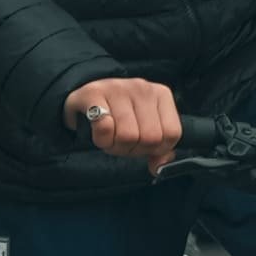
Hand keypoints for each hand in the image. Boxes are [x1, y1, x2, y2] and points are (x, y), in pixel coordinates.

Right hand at [68, 78, 185, 169]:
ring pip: (127, 136)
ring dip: (115, 146)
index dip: (155, 149)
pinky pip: (105, 127)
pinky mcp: (93, 93)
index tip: (141, 144)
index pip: (171, 134)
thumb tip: (158, 167)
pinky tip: (98, 132)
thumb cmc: (118, 116)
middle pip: (150, 138)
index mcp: (161, 94)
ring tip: (109, 138)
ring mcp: (117, 88)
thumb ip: (158, 150)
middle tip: (121, 143)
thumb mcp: (144, 129)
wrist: (84, 96)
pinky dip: (101, 139)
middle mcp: (142, 88)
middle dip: (133, 150)